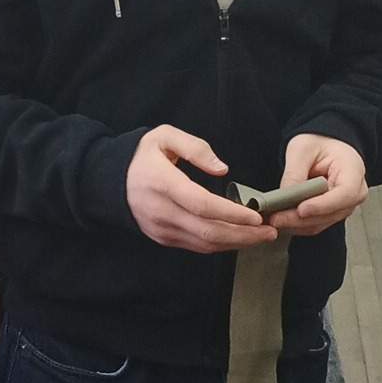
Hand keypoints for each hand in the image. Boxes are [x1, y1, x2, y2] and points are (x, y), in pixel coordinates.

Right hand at [125, 126, 276, 253]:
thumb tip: (223, 170)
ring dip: (236, 243)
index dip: (232, 214)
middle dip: (243, 235)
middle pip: (208, 231)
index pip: (203, 205)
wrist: (110, 180)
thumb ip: (195, 148)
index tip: (257, 215)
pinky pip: (196, 245)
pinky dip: (220, 244)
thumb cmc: (142, 156)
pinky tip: (238, 237)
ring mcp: (161, 229)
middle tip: (270, 231)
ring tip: (261, 236)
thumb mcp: (165, 136)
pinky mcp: (163, 238)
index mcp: (163, 184)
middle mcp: (162, 212)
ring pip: (204, 244)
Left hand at [273, 135, 367, 233]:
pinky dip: (297, 224)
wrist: (325, 144)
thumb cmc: (319, 141)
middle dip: (300, 219)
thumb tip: (285, 196)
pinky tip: (282, 219)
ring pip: (321, 222)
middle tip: (277, 217)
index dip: (322, 205)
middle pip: (330, 213)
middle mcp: (354, 192)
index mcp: (353, 171)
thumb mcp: (302, 149)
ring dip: (296, 224)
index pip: (344, 194)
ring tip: (274, 218)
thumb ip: (295, 172)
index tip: (301, 209)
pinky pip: (315, 224)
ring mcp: (344, 206)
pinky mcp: (331, 213)